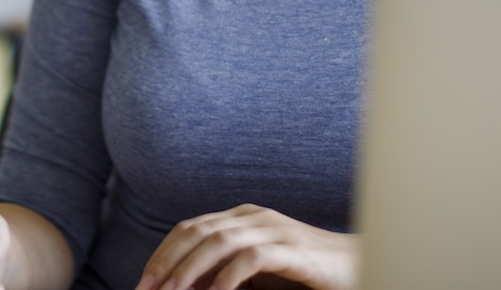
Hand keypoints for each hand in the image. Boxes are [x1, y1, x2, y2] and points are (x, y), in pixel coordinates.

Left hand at [133, 204, 358, 289]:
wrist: (357, 267)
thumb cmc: (304, 273)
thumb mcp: (256, 273)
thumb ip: (223, 273)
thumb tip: (184, 287)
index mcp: (241, 218)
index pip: (188, 229)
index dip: (161, 254)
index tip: (143, 284)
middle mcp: (253, 217)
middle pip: (196, 232)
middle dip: (166, 262)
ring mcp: (274, 230)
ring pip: (218, 242)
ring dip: (189, 270)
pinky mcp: (294, 250)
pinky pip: (252, 259)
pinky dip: (228, 278)